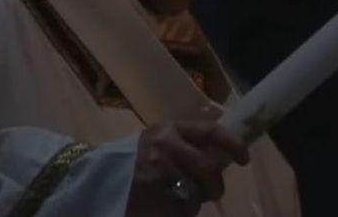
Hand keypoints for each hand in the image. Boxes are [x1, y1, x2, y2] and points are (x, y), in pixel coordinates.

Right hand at [127, 121, 250, 216]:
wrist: (93, 181)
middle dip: (215, 185)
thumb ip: (184, 145)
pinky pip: (182, 210)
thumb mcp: (156, 143)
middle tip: (212, 193)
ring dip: (193, 201)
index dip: (234, 144)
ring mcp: (159, 173)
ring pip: (196, 193)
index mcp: (169, 129)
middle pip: (209, 169)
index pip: (212, 131)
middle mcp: (166, 146)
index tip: (245, 159)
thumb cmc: (129, 163)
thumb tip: (222, 156)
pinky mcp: (154, 198)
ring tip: (178, 200)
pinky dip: (180, 213)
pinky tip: (165, 209)